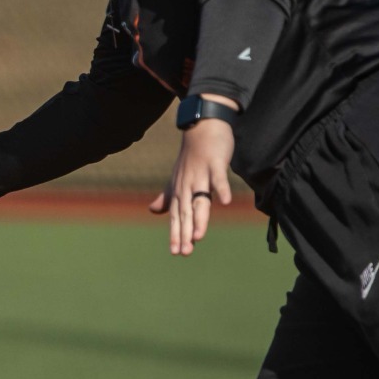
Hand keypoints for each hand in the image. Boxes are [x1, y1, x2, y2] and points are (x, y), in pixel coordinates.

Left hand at [149, 116, 234, 256]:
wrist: (201, 126)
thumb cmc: (192, 156)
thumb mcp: (177, 178)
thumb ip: (167, 196)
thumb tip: (152, 211)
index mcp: (179, 190)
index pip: (176, 216)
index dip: (176, 233)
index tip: (176, 252)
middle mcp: (187, 185)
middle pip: (185, 212)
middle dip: (184, 232)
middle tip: (184, 252)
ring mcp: (201, 174)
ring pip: (199, 199)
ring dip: (199, 218)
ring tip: (198, 236)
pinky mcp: (215, 164)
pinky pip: (218, 178)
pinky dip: (222, 189)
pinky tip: (226, 202)